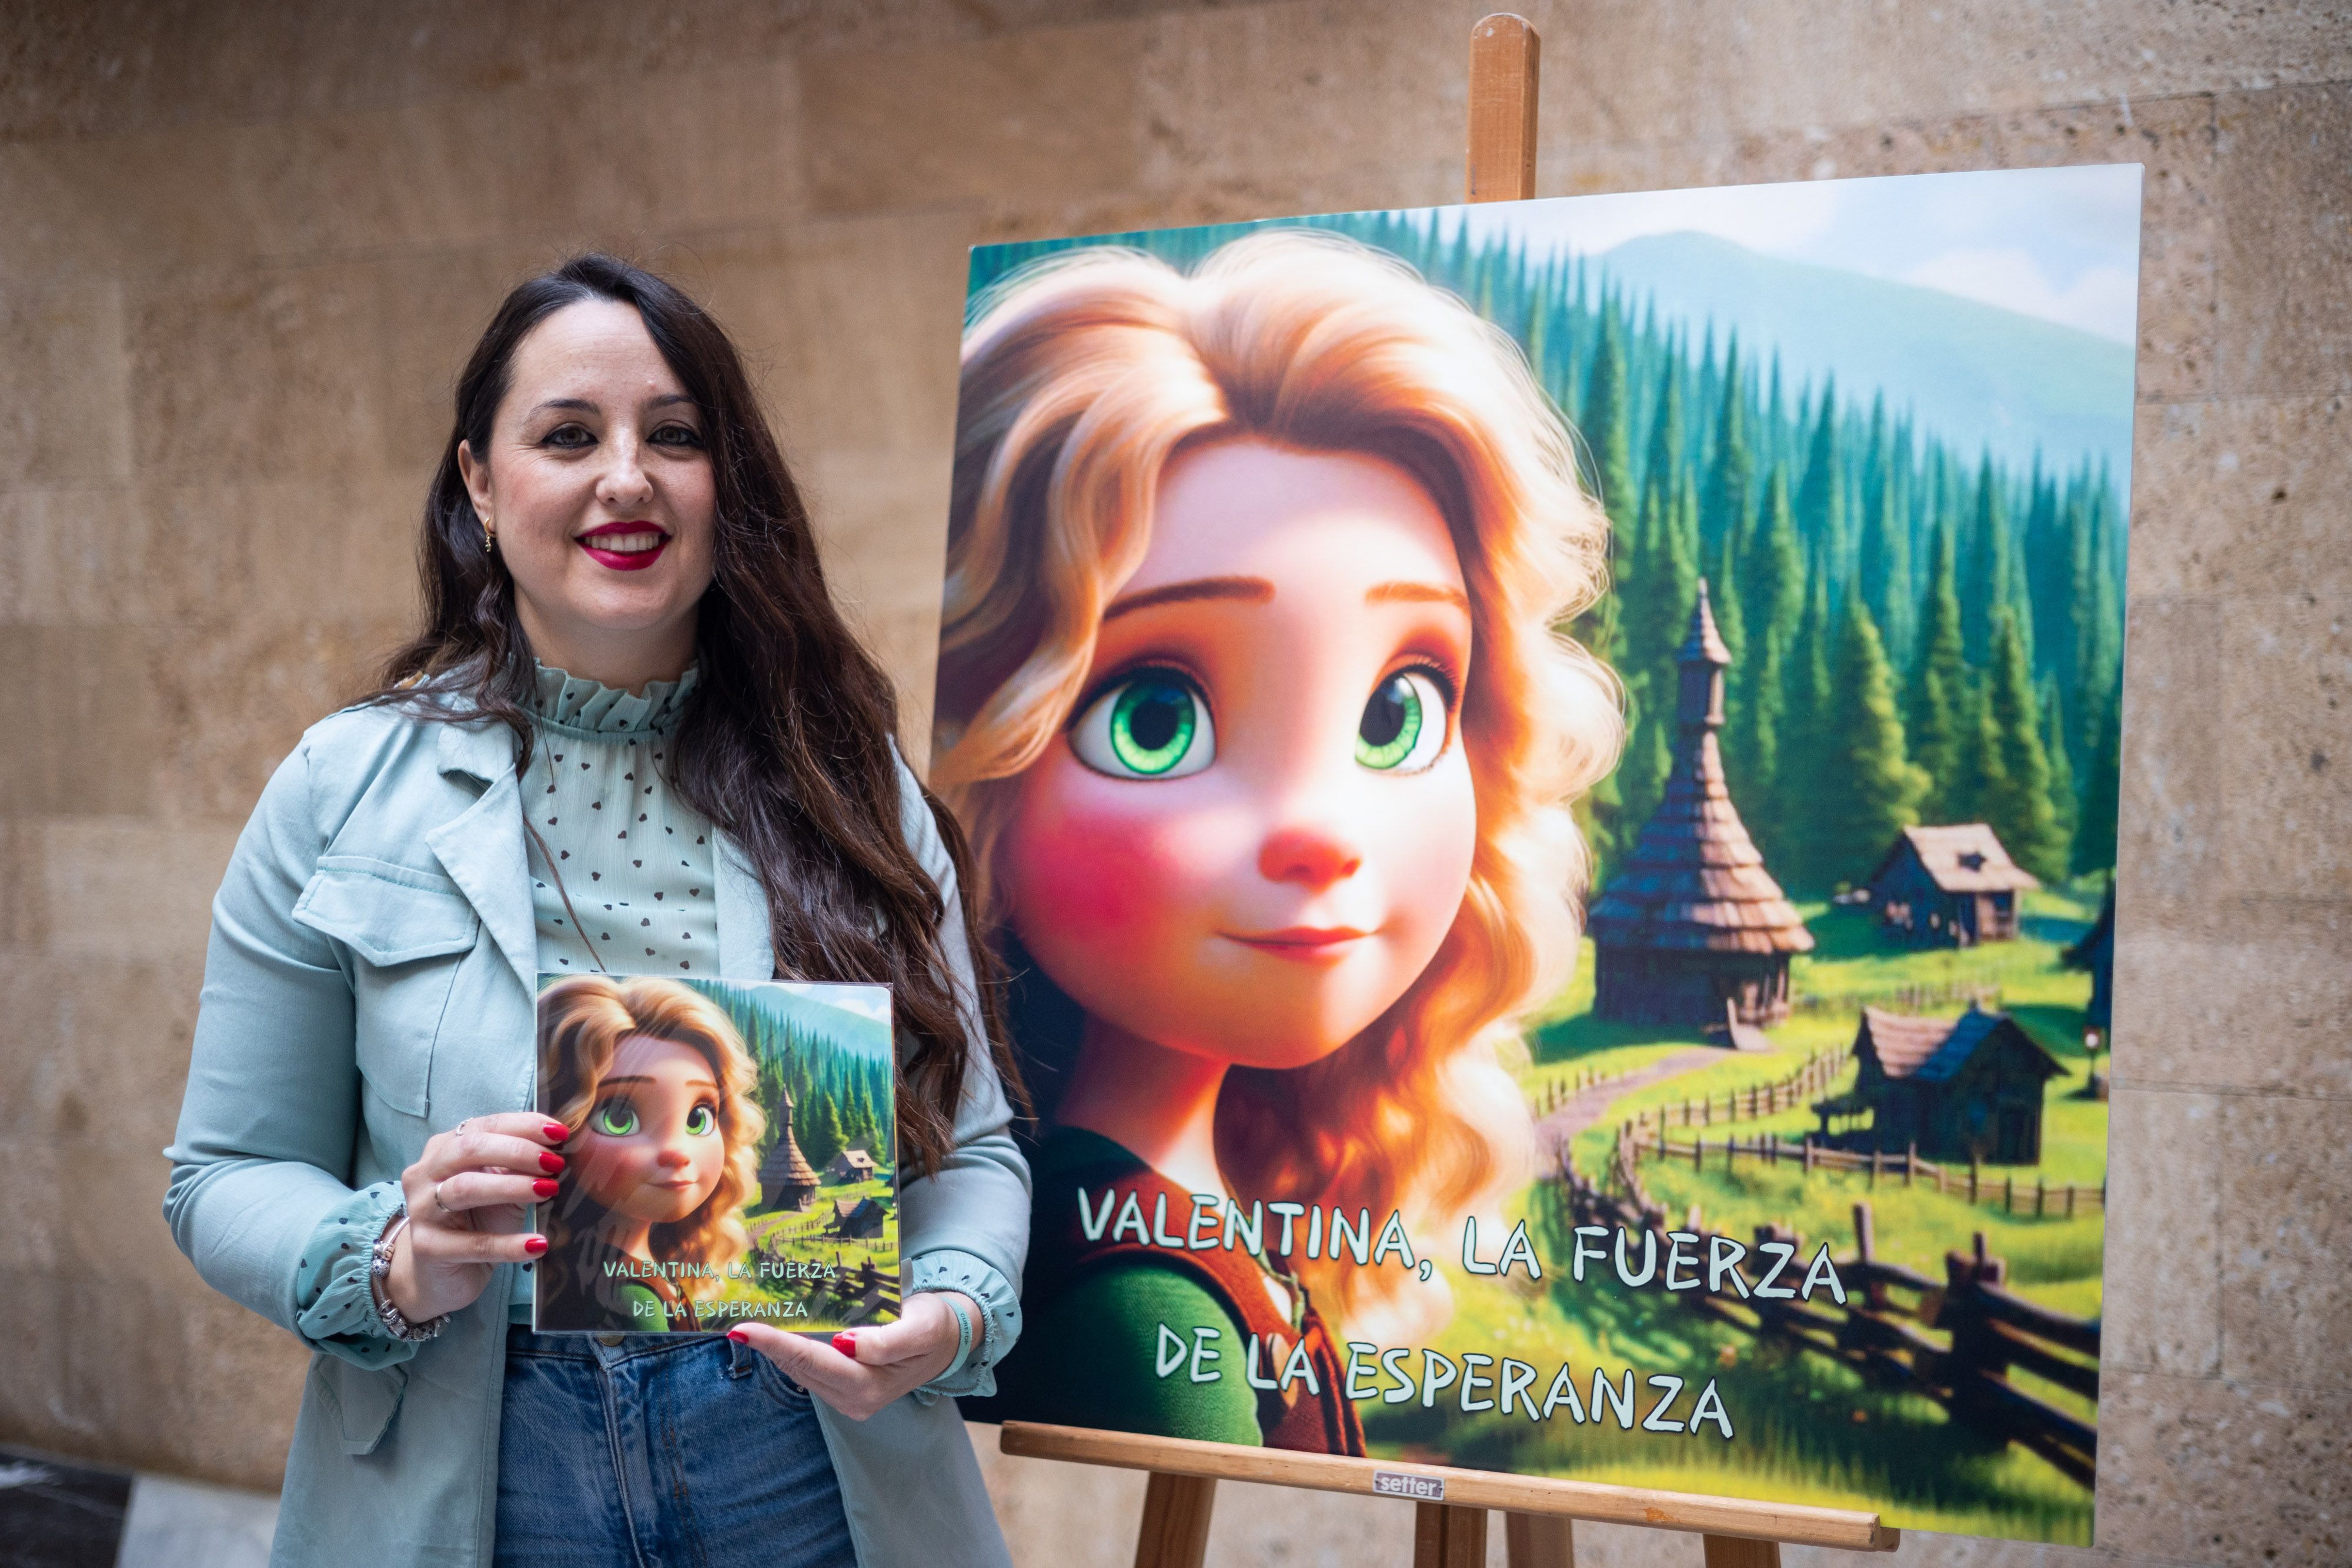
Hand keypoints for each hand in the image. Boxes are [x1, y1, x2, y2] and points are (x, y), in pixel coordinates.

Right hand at [386, 1111, 568, 1322]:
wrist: (441, 1276)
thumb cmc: (476, 1222)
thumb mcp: (500, 1187)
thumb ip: (518, 1164)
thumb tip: (559, 1144)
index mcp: (444, 1149)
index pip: (483, 1127)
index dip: (522, 1126)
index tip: (559, 1133)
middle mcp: (425, 1174)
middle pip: (469, 1149)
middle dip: (517, 1151)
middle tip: (554, 1162)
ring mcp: (421, 1211)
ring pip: (465, 1188)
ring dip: (512, 1187)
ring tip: (549, 1190)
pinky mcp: (427, 1249)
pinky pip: (473, 1244)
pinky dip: (509, 1244)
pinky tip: (538, 1244)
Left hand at [729, 1291, 977, 1420]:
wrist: (948, 1339)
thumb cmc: (934, 1327)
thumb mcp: (920, 1327)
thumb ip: (886, 1340)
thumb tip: (846, 1344)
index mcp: (870, 1385)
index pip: (813, 1361)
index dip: (777, 1344)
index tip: (745, 1330)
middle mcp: (854, 1399)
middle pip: (800, 1368)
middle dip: (767, 1345)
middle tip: (734, 1322)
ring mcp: (847, 1397)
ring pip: (800, 1370)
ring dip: (775, 1349)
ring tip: (748, 1325)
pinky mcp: (843, 1388)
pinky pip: (809, 1369)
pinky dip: (791, 1350)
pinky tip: (777, 1333)